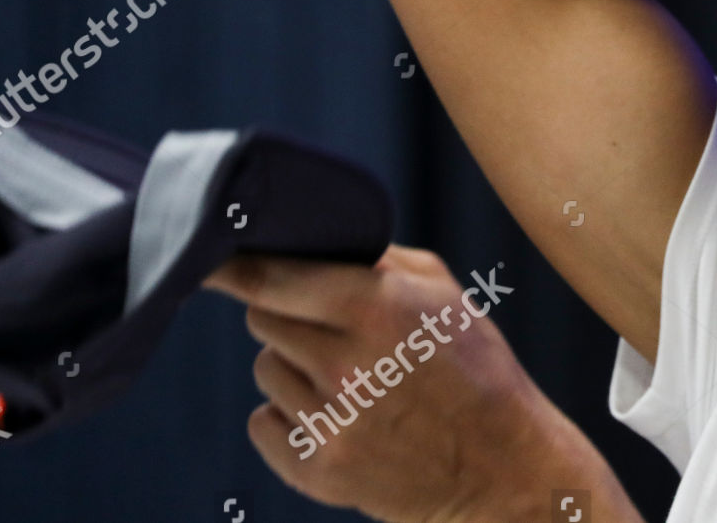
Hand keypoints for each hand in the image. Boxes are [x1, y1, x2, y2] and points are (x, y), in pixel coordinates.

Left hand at [202, 244, 642, 522]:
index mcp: (377, 308)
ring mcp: (329, 423)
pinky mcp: (317, 470)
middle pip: (262, 319)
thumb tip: (312, 244)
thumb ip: (380, 260)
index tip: (217, 260)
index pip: (269, 279)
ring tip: (350, 381)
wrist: (499, 467)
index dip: (238, 266)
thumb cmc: (475, 368)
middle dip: (291, 316)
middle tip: (336, 331)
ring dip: (295, 367)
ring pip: (266, 370)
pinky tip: (338, 417)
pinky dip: (289, 418)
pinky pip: (263, 423)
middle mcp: (346, 364)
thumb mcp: (445, 295)